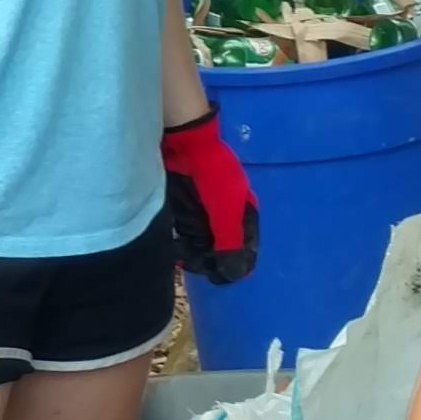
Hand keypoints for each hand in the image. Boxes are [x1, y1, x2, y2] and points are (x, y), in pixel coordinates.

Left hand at [159, 112, 257, 284]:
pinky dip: (181, 246)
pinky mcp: (183, 211)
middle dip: (210, 262)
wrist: (183, 143)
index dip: (236, 264)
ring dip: (194, 256)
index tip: (220, 276)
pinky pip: (185, 237)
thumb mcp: (227, 209)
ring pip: (203, 246)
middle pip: (222, 250)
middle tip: (198, 265)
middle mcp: (225, 217)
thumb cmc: (211, 175)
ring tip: (183, 257)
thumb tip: (236, 275)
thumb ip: (231, 241)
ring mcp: (204, 214)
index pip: (245, 247)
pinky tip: (175, 250)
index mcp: (244, 213)